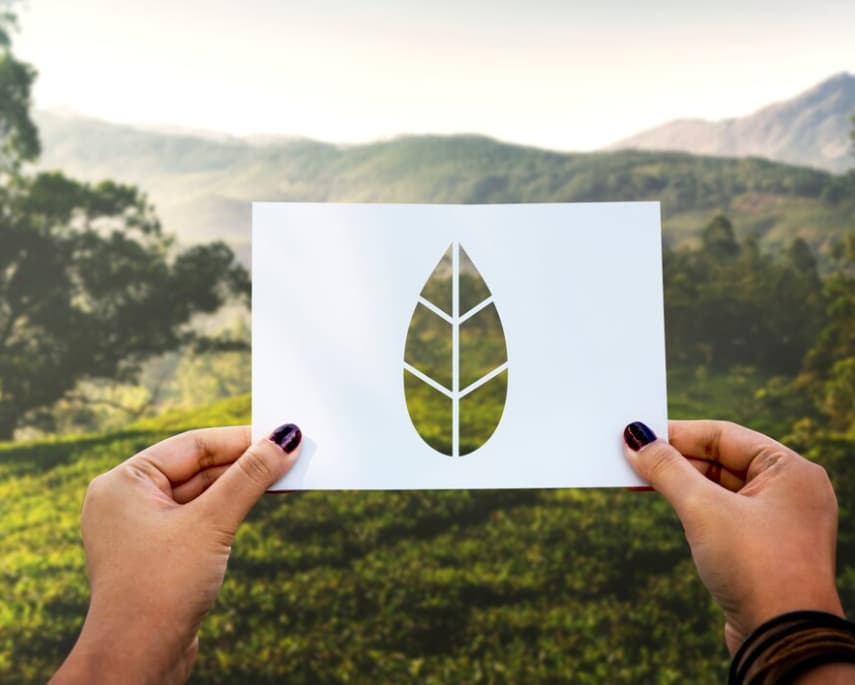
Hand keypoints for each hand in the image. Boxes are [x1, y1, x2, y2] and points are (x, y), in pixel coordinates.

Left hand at [51, 422, 301, 684]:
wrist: (136, 662)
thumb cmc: (160, 588)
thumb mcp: (212, 523)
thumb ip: (250, 477)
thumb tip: (286, 438)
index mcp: (124, 483)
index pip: (192, 445)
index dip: (241, 438)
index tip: (282, 433)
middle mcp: (129, 500)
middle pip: (199, 467)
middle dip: (245, 462)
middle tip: (292, 453)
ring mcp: (144, 529)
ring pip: (203, 493)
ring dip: (242, 486)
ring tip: (287, 473)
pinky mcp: (162, 554)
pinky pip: (201, 518)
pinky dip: (231, 509)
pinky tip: (261, 501)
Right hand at [623, 420, 841, 654]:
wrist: (784, 642)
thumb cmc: (755, 567)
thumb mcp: (702, 509)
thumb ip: (666, 469)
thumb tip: (634, 438)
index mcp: (791, 470)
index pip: (723, 435)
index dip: (676, 433)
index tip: (636, 434)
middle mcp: (790, 491)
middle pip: (719, 460)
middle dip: (673, 460)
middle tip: (629, 458)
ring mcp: (779, 521)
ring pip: (718, 488)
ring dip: (678, 484)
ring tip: (636, 480)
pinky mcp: (764, 549)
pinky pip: (722, 514)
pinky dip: (692, 507)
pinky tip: (664, 505)